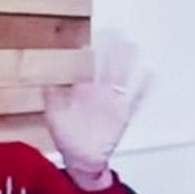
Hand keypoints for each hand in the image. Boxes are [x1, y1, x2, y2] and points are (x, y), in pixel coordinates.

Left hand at [44, 32, 148, 182]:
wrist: (82, 161)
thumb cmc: (68, 139)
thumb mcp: (54, 118)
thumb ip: (51, 100)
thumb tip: (45, 83)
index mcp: (83, 92)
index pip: (87, 68)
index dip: (87, 54)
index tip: (88, 39)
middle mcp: (99, 95)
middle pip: (107, 67)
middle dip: (110, 51)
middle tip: (114, 32)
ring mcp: (112, 104)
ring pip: (121, 78)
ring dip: (126, 63)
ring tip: (130, 46)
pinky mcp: (122, 116)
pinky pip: (135, 100)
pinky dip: (142, 88)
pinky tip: (148, 75)